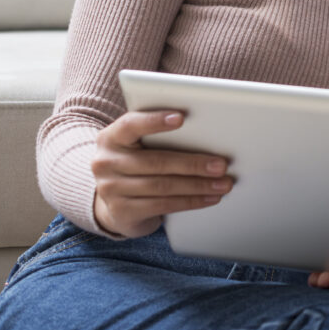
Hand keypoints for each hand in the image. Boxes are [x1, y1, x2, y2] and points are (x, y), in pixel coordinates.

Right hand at [91, 110, 232, 237]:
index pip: (131, 125)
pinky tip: (209, 198)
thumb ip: (159, 135)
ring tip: (223, 183)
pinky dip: (191, 201)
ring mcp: (110, 189)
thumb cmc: (137, 160)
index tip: (181, 118)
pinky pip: (163, 205)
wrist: (113, 198)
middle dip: (194, 164)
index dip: (155, 121)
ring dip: (198, 186)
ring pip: (163, 186)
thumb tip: (207, 133)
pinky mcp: (122, 212)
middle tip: (222, 165)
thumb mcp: (139, 144)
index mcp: (111, 137)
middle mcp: (105, 162)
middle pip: (156, 161)